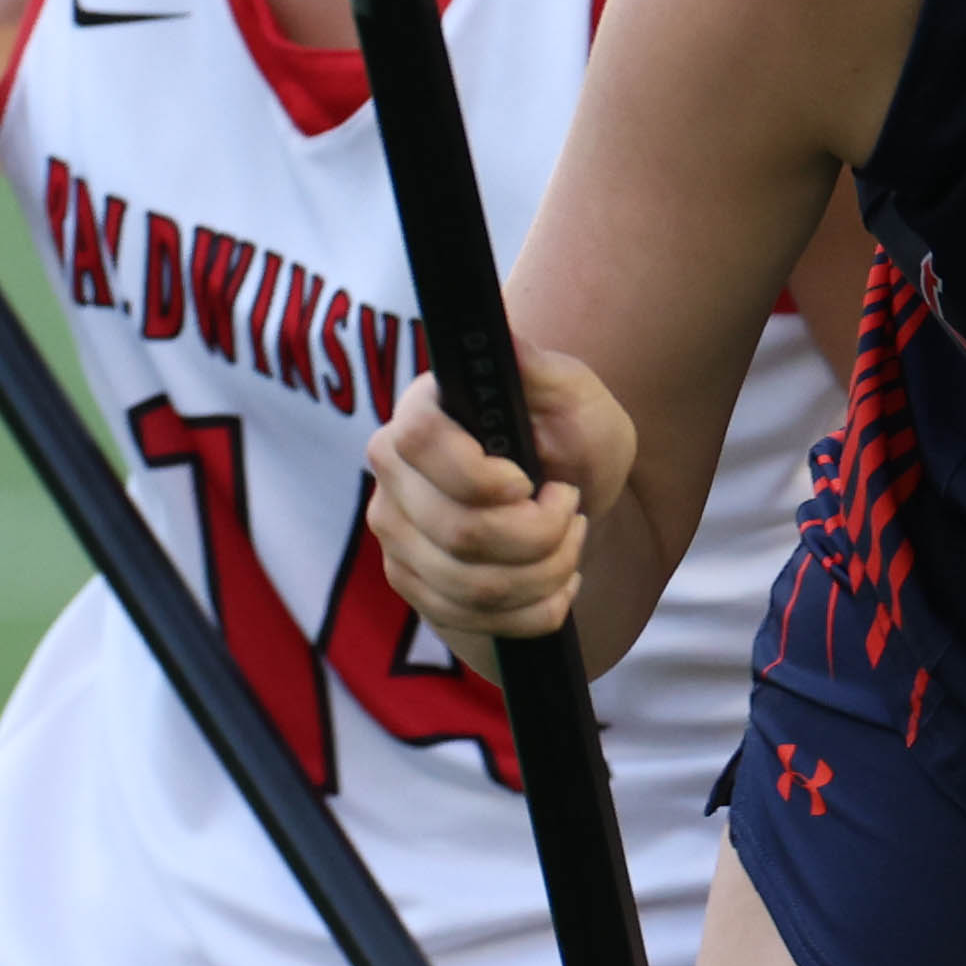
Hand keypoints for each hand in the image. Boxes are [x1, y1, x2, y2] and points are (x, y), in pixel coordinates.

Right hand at [362, 348, 633, 646]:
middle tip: (572, 509)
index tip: (530, 481)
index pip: (418, 444)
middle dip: (540, 534)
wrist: (568, 495)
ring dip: (546, 573)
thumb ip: (540, 368)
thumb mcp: (572, 392)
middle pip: (457, 532)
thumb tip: (509, 343)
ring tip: (571, 541)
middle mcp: (393, 478)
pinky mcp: (418, 589)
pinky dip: (535, 610)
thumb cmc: (568, 433)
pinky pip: (475, 622)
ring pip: (471, 586)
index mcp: (420, 414)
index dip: (480, 475)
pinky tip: (559, 584)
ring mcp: (398, 540)